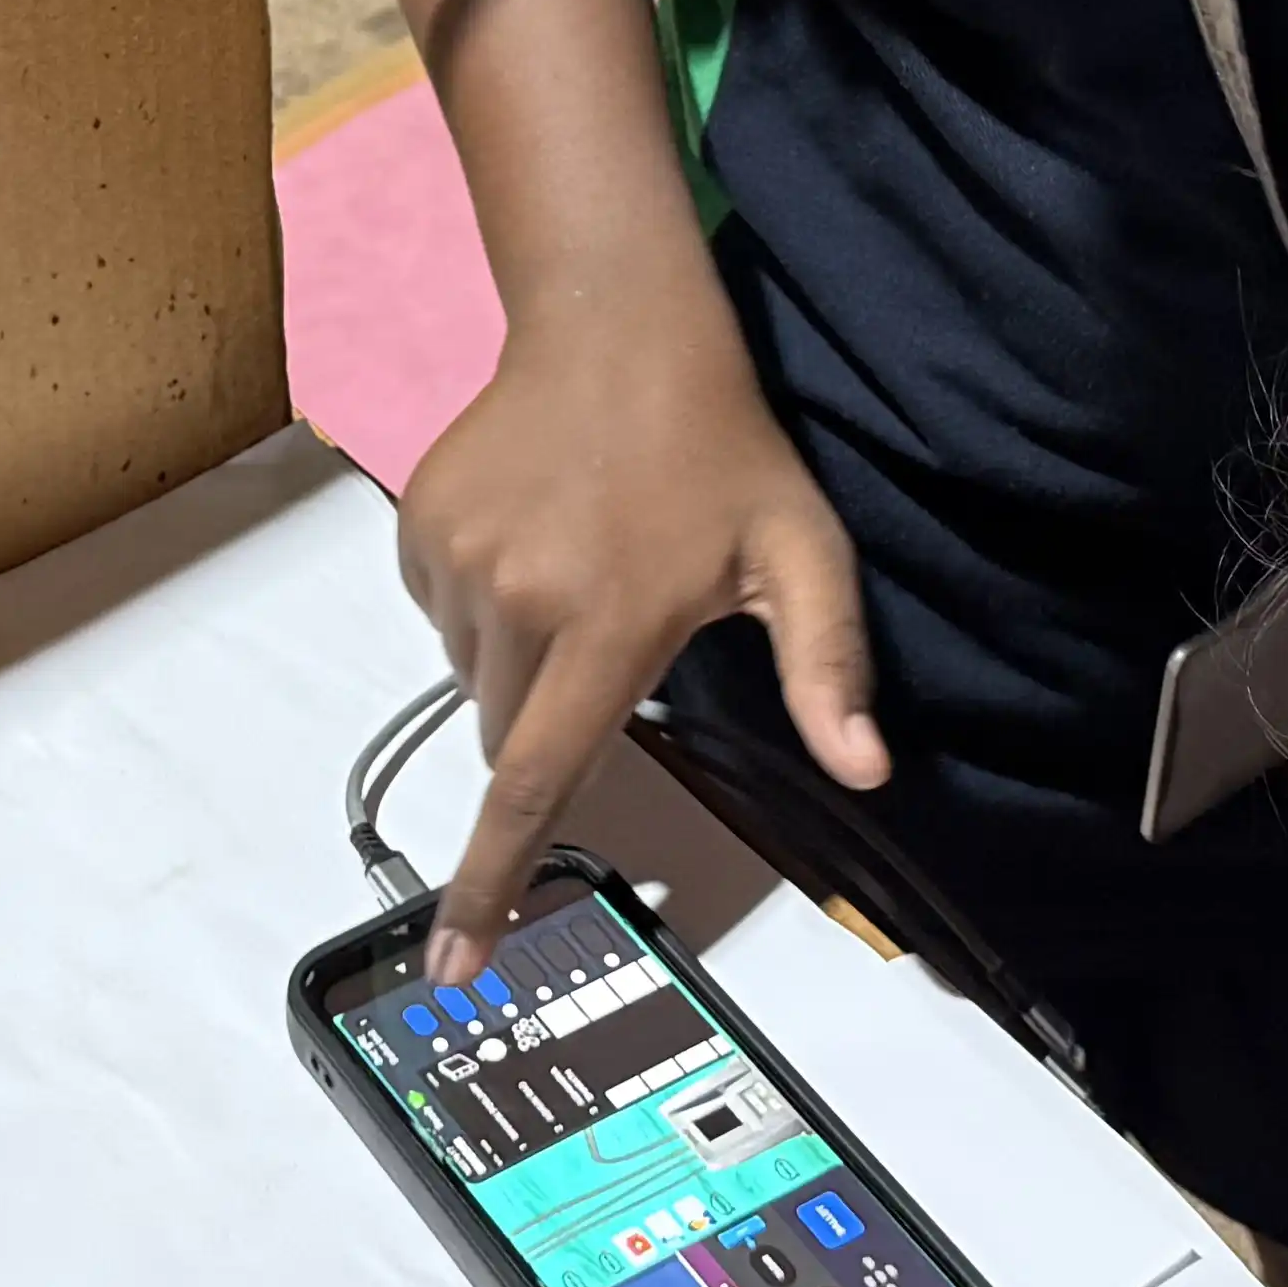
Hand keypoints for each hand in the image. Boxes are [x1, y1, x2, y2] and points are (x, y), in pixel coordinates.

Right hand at [396, 300, 886, 981]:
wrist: (614, 323)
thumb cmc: (720, 446)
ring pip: (473, 677)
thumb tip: (867, 770)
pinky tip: (537, 542)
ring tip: (580, 571)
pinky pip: (442, 615)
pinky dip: (483, 608)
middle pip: (509, 739)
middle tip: (612, 639)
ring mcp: (457, 562)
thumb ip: (828, 668)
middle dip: (550, 725)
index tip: (453, 962)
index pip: (537, 782)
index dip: (492, 883)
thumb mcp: (800, 554)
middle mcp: (516, 603)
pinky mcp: (419, 530)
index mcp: (605, 627)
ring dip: (517, 662)